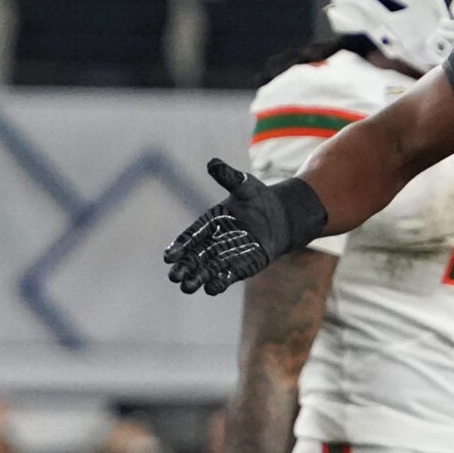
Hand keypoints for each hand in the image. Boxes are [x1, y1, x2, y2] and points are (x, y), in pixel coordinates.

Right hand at [164, 159, 323, 296]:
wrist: (284, 216)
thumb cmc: (259, 198)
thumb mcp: (245, 185)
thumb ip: (229, 177)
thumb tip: (213, 163)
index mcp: (210, 221)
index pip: (192, 235)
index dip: (180, 246)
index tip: (168, 256)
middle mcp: (215, 241)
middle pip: (196, 256)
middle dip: (185, 267)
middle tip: (174, 277)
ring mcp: (228, 255)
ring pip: (209, 268)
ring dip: (198, 278)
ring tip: (187, 287)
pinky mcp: (243, 266)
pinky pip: (229, 275)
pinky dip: (220, 282)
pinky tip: (211, 289)